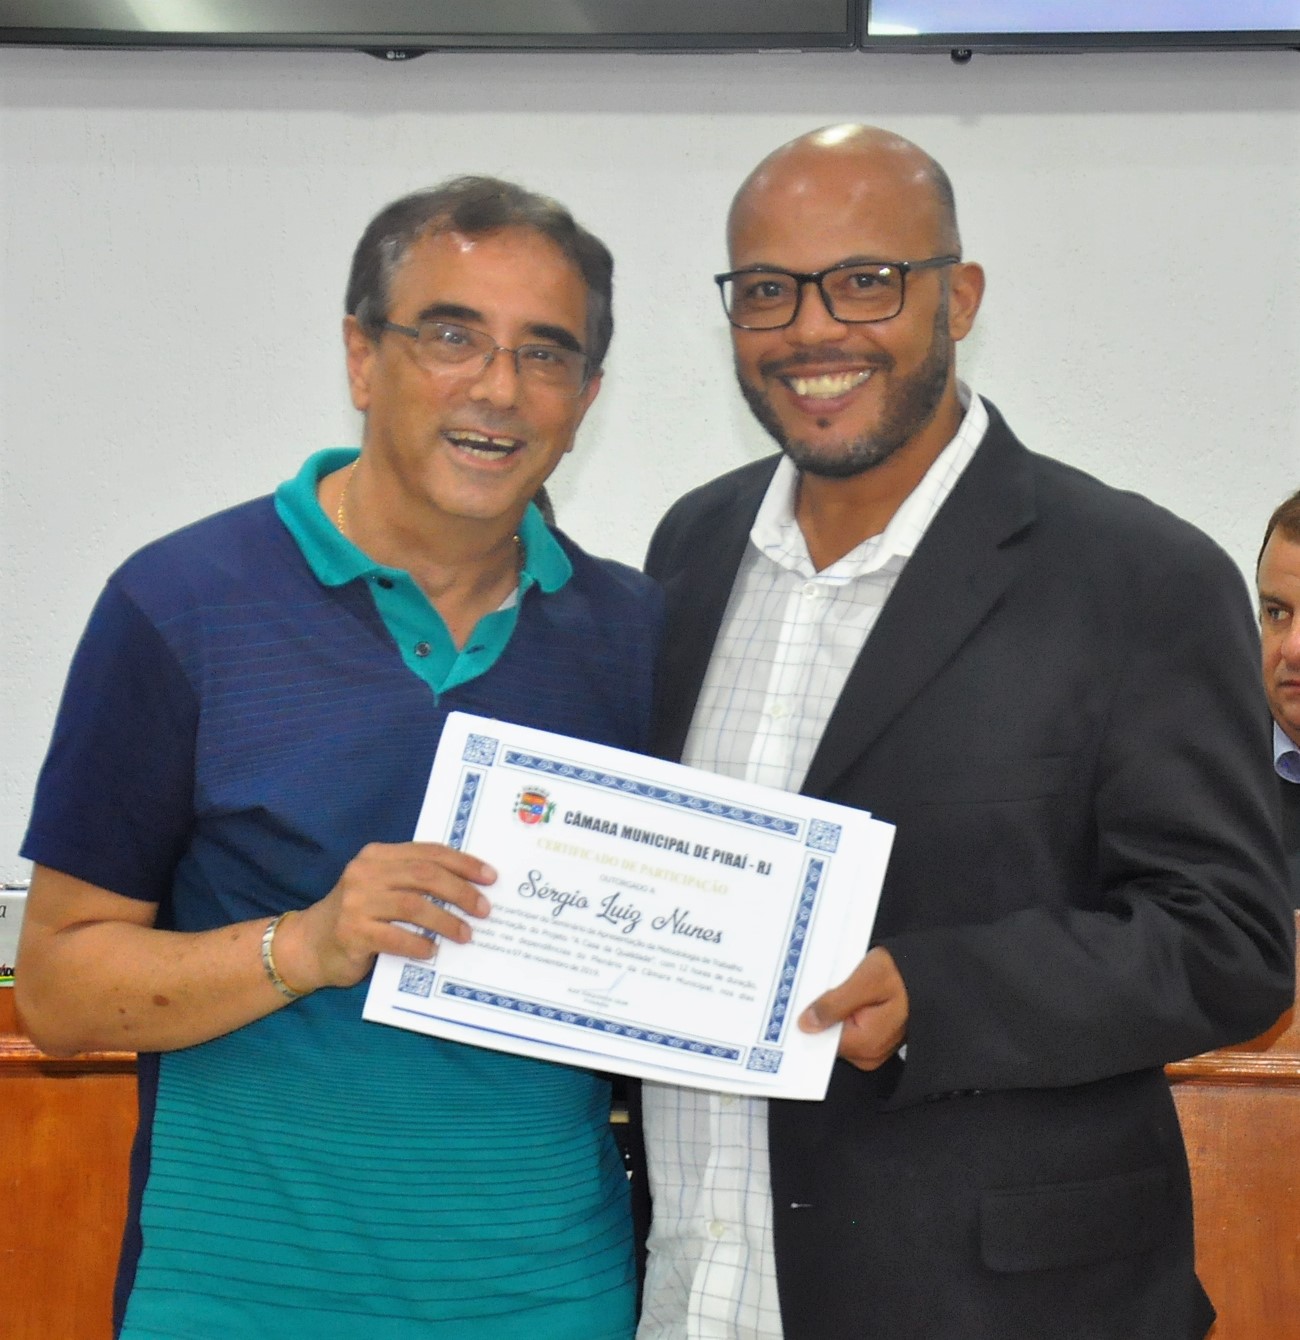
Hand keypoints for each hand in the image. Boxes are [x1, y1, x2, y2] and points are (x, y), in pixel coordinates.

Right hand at [275, 842, 495, 991]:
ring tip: (466, 934)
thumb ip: (413, 882)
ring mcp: (356, 902)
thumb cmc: (358, 916)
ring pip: (413, 905)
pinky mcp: (351, 932)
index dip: (463, 863)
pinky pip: (395, 937)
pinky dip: (419, 944)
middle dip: (460, 891)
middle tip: (483, 909)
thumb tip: (470, 888)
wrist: (309, 946)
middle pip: (425, 875)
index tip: (490, 877)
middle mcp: (365, 872)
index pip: (429, 852)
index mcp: (378, 855)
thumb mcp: (382, 888)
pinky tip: (433, 951)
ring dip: (446, 921)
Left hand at [798, 946, 908, 1070]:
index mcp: (864, 1045)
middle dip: (820, 1012)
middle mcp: (868, 1054)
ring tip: (835, 983)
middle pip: (826, 1036)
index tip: (795, 1000)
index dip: (807, 1019)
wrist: (930, 973)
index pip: (820, 1041)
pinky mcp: (872, 1037)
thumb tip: (806, 1024)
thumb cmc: (902, 973)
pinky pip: (847, 1026)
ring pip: (836, 1030)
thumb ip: (835, 1004)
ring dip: (831, 1009)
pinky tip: (844, 991)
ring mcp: (871, 1048)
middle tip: (819, 984)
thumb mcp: (866, 980)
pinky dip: (841, 1009)